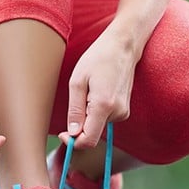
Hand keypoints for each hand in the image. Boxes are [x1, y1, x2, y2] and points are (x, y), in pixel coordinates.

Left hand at [59, 23, 138, 148]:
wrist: (123, 46)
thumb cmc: (98, 58)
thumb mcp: (77, 81)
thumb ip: (75, 110)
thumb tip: (72, 133)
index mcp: (103, 106)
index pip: (89, 140)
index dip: (74, 142)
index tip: (63, 134)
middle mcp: (117, 112)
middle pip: (93, 133)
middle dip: (80, 125)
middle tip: (77, 99)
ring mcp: (123, 111)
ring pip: (98, 125)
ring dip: (88, 115)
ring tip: (90, 90)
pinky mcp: (125, 109)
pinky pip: (105, 118)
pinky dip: (96, 111)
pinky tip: (98, 91)